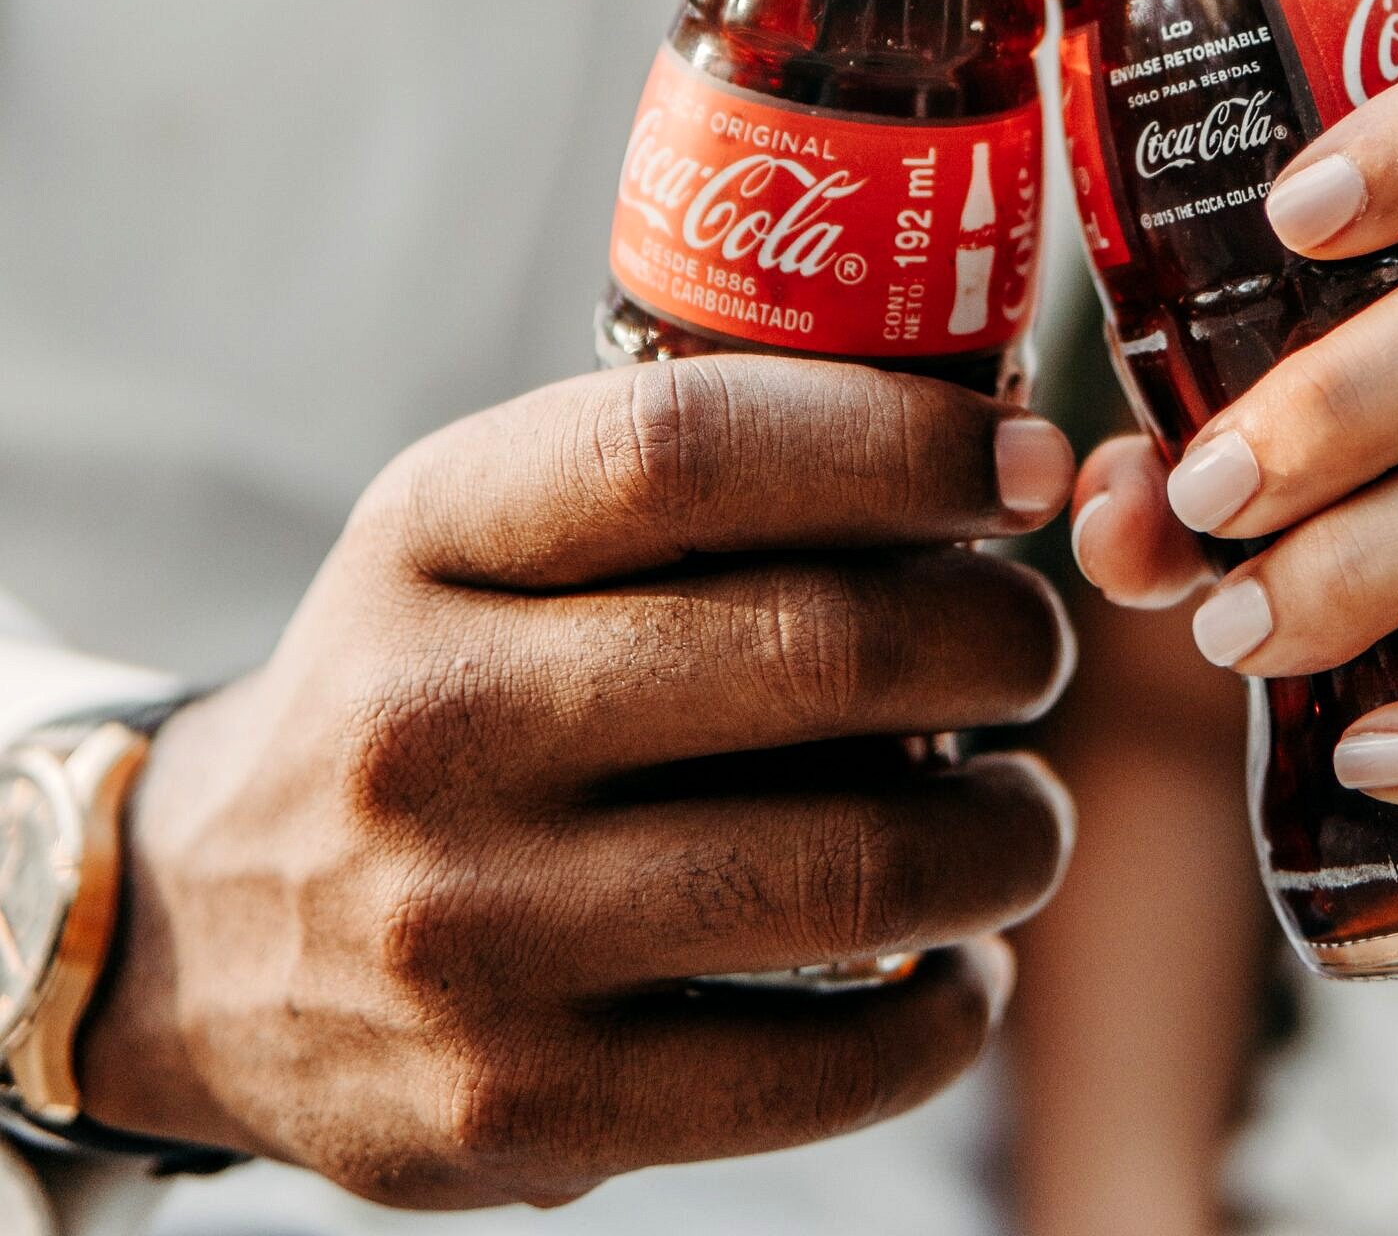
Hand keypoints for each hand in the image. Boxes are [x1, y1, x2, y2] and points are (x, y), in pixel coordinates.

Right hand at [80, 360, 1077, 1204]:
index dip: (895, 445)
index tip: (1022, 463)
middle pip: (813, 650)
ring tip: (1022, 811)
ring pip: (848, 867)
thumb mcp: (475, 527)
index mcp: (429, 535)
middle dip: (996, 637)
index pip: (685, 449)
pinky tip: (965, 966)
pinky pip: (811, 1074)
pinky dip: (946, 1020)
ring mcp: (468, 930)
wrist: (206, 930)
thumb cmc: (429, 679)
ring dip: (1006, 833)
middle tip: (1034, 644)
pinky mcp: (516, 1109)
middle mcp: (432, 723)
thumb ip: (676, 477)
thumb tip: (984, 453)